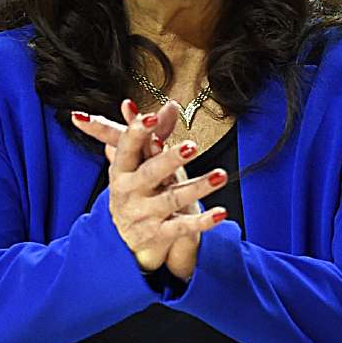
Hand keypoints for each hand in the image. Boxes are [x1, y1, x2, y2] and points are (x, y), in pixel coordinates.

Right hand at [114, 100, 202, 281]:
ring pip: (172, 199)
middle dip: (170, 159)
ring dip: (197, 187)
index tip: (152, 117)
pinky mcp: (158, 234)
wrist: (126, 238)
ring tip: (220, 175)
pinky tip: (220, 213)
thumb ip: (157, 133)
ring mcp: (143, 214)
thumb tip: (172, 104)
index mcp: (121, 170)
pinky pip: (182, 227)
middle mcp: (128, 192)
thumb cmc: (136, 190)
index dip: (138, 132)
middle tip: (193, 146)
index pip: (127, 148)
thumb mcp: (140, 162)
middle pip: (150, 173)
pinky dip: (202, 222)